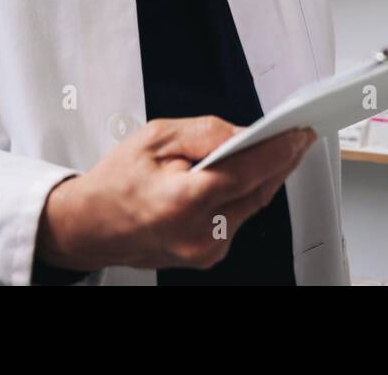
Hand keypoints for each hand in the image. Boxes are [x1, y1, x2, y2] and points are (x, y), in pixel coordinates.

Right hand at [35, 117, 316, 272]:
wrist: (87, 228)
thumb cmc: (114, 182)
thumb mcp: (154, 138)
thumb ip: (205, 133)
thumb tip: (245, 133)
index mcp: (181, 203)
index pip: (245, 173)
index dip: (279, 151)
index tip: (300, 132)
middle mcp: (197, 233)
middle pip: (256, 191)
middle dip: (281, 160)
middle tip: (299, 134)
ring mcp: (204, 250)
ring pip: (252, 205)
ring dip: (266, 176)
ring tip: (281, 147)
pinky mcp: (208, 255)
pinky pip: (239, 217)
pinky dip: (248, 193)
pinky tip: (253, 172)